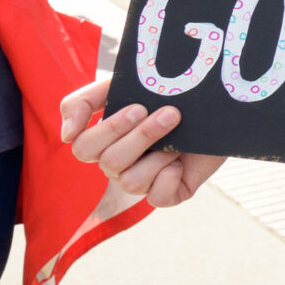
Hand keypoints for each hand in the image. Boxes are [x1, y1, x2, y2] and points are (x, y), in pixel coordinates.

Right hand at [60, 75, 225, 207]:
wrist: (219, 107)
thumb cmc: (169, 94)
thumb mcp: (126, 85)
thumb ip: (83, 101)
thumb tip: (65, 135)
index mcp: (103, 141)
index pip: (82, 147)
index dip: (106, 130)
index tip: (137, 107)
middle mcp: (118, 164)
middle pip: (108, 161)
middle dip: (141, 135)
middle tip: (168, 112)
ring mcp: (142, 180)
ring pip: (130, 182)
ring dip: (159, 152)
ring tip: (179, 130)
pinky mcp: (169, 193)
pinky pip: (157, 198)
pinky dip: (169, 177)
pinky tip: (180, 160)